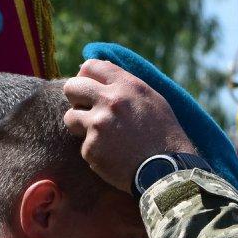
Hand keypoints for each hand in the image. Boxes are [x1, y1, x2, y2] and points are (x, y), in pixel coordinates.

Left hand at [63, 59, 194, 191]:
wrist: (167, 171)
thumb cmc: (164, 135)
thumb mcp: (153, 100)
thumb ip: (126, 86)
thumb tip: (99, 74)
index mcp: (127, 86)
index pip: (90, 67)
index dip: (85, 77)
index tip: (89, 89)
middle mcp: (110, 101)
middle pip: (71, 88)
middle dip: (75, 99)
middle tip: (86, 111)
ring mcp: (98, 125)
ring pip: (70, 117)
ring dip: (81, 126)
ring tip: (101, 136)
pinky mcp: (91, 148)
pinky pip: (83, 145)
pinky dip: (95, 151)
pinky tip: (113, 155)